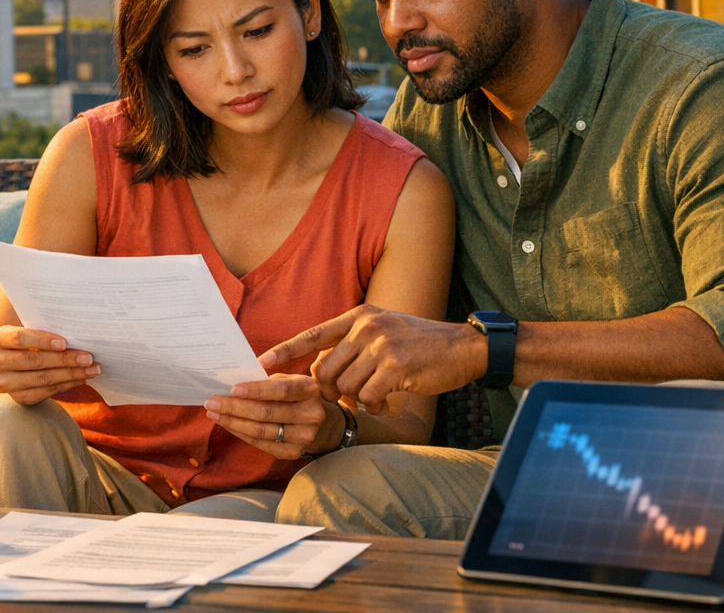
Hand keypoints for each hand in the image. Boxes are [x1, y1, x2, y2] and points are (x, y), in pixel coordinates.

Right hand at [0, 326, 100, 405]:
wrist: (6, 364)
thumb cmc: (25, 340)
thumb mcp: (26, 329)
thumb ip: (43, 326)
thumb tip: (75, 329)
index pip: (20, 338)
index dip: (42, 340)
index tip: (65, 342)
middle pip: (34, 360)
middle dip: (64, 359)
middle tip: (89, 357)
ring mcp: (6, 383)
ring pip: (43, 379)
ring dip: (71, 374)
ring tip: (92, 369)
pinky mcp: (18, 398)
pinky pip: (46, 392)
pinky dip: (66, 385)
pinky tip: (81, 378)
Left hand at [203, 375, 341, 460]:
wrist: (320, 422)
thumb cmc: (295, 395)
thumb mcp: (289, 380)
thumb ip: (267, 380)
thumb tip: (231, 382)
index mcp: (310, 390)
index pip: (281, 390)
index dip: (256, 390)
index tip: (232, 389)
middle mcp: (311, 415)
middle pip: (266, 413)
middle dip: (235, 408)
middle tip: (211, 402)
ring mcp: (303, 437)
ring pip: (260, 431)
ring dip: (232, 422)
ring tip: (213, 413)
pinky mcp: (293, 452)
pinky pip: (260, 444)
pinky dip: (240, 433)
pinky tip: (226, 424)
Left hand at [261, 305, 486, 412]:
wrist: (463, 348)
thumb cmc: (419, 345)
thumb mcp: (381, 332)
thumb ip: (349, 345)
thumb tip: (317, 370)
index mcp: (358, 316)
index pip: (313, 334)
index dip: (285, 351)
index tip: (260, 363)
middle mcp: (366, 326)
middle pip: (325, 370)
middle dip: (332, 392)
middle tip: (352, 397)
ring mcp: (381, 345)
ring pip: (345, 387)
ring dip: (358, 400)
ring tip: (378, 396)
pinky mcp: (396, 367)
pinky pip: (368, 398)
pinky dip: (376, 406)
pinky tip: (390, 402)